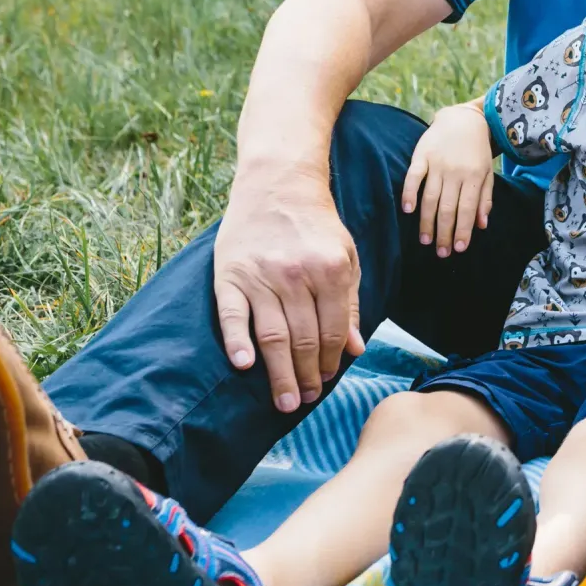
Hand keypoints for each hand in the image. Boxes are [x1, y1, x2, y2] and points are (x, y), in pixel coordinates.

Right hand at [213, 175, 364, 412]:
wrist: (277, 183)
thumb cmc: (317, 224)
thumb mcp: (346, 257)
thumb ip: (350, 302)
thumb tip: (355, 349)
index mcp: (330, 271)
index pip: (332, 330)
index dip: (331, 361)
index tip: (327, 380)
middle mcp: (296, 276)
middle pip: (303, 340)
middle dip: (306, 376)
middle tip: (303, 401)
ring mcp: (260, 276)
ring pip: (271, 336)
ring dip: (278, 373)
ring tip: (283, 400)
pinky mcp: (230, 275)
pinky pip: (232, 315)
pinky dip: (237, 341)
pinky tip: (244, 365)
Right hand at [402, 103, 496, 256]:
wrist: (464, 118)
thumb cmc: (477, 150)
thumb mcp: (488, 171)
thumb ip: (484, 198)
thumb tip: (481, 225)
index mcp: (474, 176)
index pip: (467, 209)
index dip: (463, 230)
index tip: (459, 249)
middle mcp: (456, 171)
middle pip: (448, 208)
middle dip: (445, 233)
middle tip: (441, 253)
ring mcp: (437, 163)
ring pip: (430, 197)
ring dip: (427, 221)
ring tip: (425, 240)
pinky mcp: (421, 155)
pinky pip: (413, 176)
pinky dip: (409, 193)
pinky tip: (408, 210)